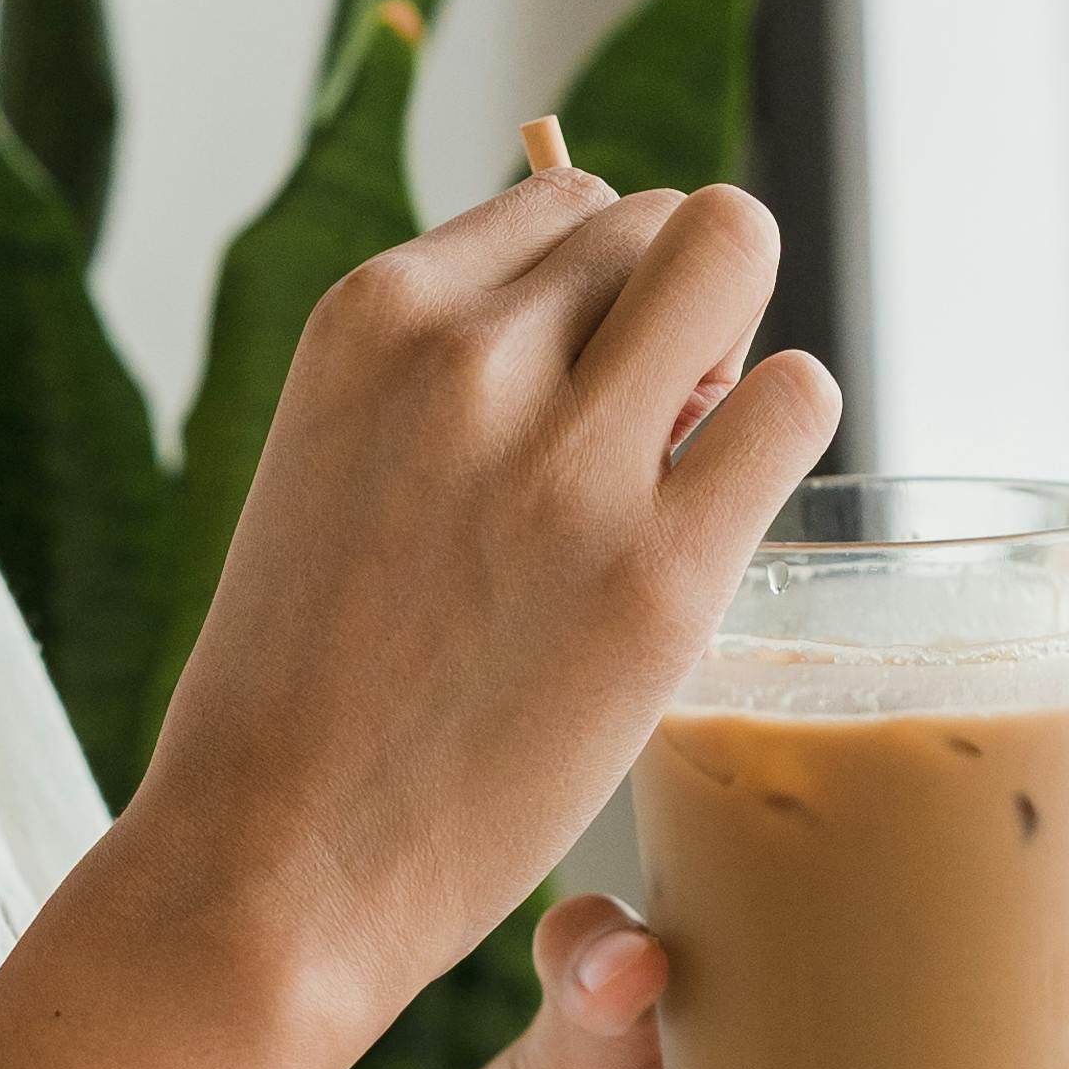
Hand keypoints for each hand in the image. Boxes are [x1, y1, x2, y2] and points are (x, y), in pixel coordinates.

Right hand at [134, 167, 835, 1065]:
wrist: (273, 868)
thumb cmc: (313, 680)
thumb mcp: (341, 458)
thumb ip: (456, 371)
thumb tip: (631, 307)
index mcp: (370, 317)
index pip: (566, 199)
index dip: (601, 288)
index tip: (577, 388)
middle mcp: (466, 358)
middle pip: (665, 220)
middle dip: (680, 307)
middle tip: (648, 433)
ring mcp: (566, 463)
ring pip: (735, 261)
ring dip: (739, 355)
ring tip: (682, 473)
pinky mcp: (658, 572)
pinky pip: (796, 402)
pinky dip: (779, 436)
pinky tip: (716, 523)